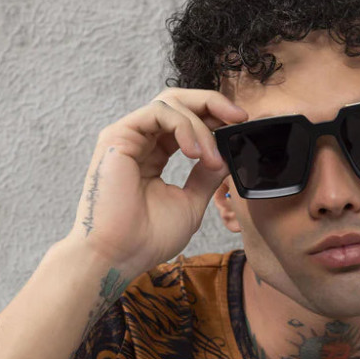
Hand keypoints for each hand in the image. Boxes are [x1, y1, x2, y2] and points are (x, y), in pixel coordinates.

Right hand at [65, 88, 247, 274]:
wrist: (120, 256)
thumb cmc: (148, 238)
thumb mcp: (190, 203)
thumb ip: (207, 176)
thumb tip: (227, 155)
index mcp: (155, 155)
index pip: (186, 122)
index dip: (215, 118)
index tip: (242, 126)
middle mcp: (140, 141)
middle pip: (178, 102)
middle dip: (213, 104)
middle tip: (239, 117)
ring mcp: (128, 137)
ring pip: (171, 104)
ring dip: (201, 126)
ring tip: (212, 159)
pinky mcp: (117, 136)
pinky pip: (158, 112)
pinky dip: (184, 127)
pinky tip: (196, 153)